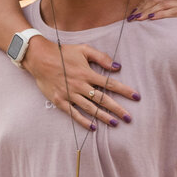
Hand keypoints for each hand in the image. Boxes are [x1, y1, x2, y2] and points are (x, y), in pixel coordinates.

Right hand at [24, 37, 138, 130]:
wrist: (40, 58)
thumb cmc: (63, 52)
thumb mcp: (83, 49)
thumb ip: (101, 57)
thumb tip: (118, 67)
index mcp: (88, 73)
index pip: (110, 84)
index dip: (125, 91)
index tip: (136, 97)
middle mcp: (80, 85)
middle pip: (103, 99)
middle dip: (117, 109)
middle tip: (129, 118)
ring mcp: (69, 94)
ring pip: (90, 108)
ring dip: (103, 117)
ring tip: (115, 124)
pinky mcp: (60, 101)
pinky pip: (74, 113)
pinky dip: (84, 121)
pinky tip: (93, 127)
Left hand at [129, 0, 176, 32]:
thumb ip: (172, 9)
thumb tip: (153, 14)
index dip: (143, 3)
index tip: (133, 13)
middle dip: (142, 7)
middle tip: (131, 18)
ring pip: (163, 3)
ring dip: (148, 11)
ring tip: (137, 19)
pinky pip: (174, 11)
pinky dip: (160, 14)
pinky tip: (151, 19)